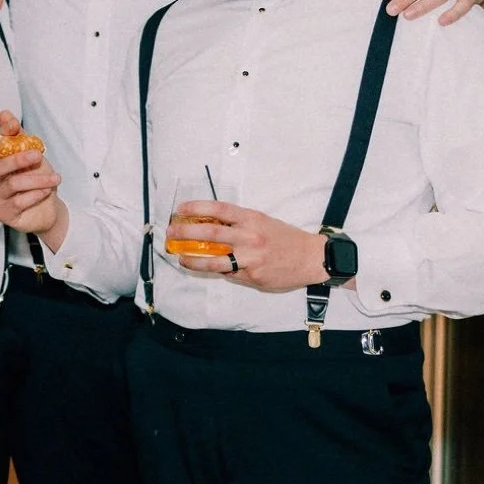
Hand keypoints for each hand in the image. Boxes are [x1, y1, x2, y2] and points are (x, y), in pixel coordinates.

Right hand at [0, 111, 68, 243]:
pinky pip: (17, 202)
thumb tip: (4, 113)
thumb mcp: (32, 156)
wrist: (47, 209)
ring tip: (56, 179)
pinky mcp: (2, 213)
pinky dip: (35, 195)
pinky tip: (46, 192)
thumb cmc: (36, 181)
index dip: (3, 133)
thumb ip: (19, 137)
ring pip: (12, 184)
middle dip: (19, 159)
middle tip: (39, 156)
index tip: (14, 125)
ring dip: (38, 180)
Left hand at [169, 201, 327, 290]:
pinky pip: (229, 273)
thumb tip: (209, 225)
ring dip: (193, 260)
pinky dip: (216, 271)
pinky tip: (206, 268)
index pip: (219, 210)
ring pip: (214, 261)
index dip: (196, 208)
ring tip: (180, 257)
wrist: (312, 258)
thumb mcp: (262, 222)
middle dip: (186, 233)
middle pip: (211, 235)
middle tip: (171, 233)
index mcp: (252, 219)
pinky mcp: (253, 276)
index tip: (180, 209)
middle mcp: (250, 237)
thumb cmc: (285, 238)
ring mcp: (251, 258)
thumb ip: (238, 223)